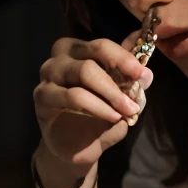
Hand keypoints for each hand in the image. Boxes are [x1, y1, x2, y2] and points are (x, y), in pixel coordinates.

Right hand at [33, 32, 152, 181]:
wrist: (76, 147)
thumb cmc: (96, 115)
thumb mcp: (117, 93)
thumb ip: (125, 69)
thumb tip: (140, 39)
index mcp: (78, 50)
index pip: (102, 46)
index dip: (125, 58)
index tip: (144, 75)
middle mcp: (61, 57)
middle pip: (93, 51)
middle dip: (120, 72)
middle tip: (137, 94)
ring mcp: (49, 75)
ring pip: (84, 72)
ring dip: (111, 93)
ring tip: (127, 111)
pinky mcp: (43, 96)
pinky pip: (73, 96)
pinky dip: (97, 107)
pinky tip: (112, 117)